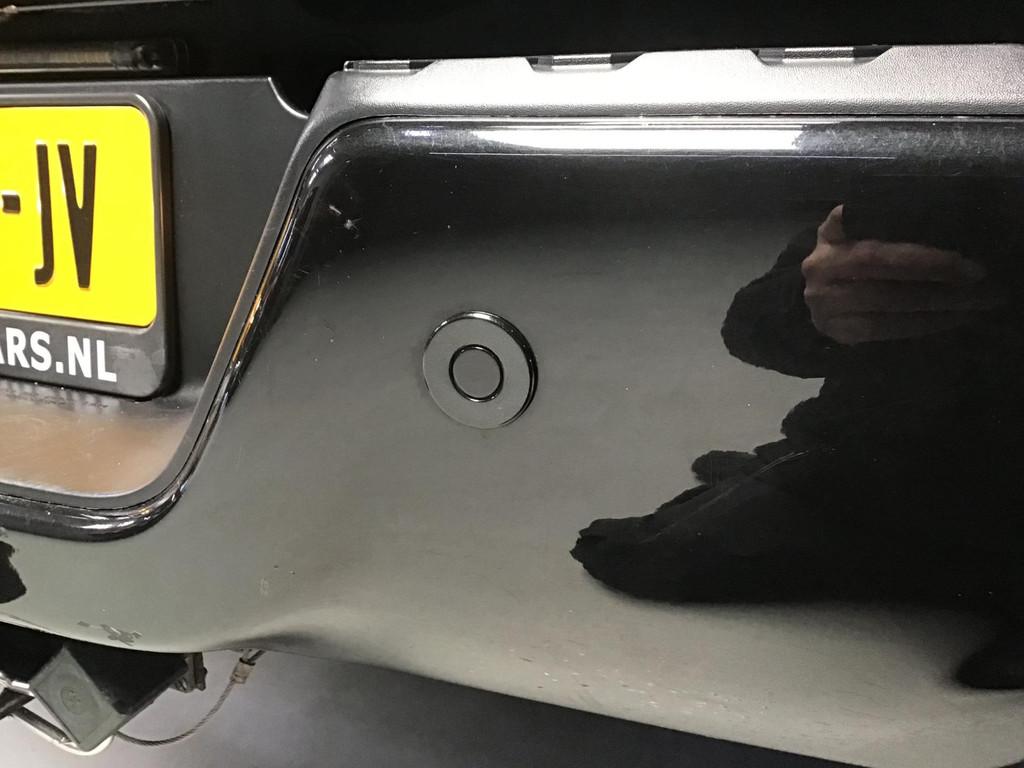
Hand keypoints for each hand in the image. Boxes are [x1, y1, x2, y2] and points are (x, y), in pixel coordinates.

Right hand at [801, 205, 1004, 344]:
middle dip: (938, 288)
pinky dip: (920, 326)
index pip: (879, 256)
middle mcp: (822, 279)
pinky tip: (949, 320)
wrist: (809, 293)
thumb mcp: (846, 229)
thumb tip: (906, 202)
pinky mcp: (837, 333)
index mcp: (829, 246)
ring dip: (935, 310)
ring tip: (973, 305)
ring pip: (888, 313)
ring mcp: (826, 310)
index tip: (965, 264)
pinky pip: (884, 332)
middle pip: (886, 288)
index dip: (923, 261)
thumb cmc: (841, 253)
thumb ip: (865, 217)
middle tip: (980, 287)